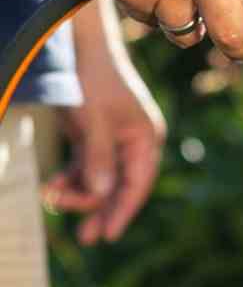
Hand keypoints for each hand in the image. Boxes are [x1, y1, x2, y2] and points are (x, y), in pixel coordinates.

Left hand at [45, 44, 165, 244]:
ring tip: (52, 199)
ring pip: (100, 181)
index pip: (138, 183)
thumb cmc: (92, 82)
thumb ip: (98, 159)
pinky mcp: (96, 139)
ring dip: (78, 194)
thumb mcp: (93, 122)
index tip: (106, 236)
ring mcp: (115, 141)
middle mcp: (135, 143)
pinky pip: (86, 170)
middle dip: (98, 209)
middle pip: (120, 187)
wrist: (80, 49)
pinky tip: (53, 188)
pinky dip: (70, 180)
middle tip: (82, 237)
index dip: (123, 211)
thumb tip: (101, 196)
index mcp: (146, 138)